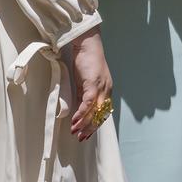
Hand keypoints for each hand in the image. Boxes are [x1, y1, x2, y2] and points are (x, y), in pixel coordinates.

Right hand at [70, 26, 112, 140]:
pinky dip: (81, 113)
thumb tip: (79, 109)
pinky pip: (88, 103)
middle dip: (90, 128)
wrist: (87, 43)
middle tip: (81, 138)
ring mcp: (101, 87)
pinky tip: (74, 121)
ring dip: (83, 124)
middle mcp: (107, 90)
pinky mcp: (93, 83)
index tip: (86, 134)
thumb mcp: (85, 81)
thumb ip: (84, 94)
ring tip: (75, 132)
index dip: (95, 125)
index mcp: (107, 90)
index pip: (103, 112)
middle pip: (100, 115)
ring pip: (94, 111)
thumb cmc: (85, 60)